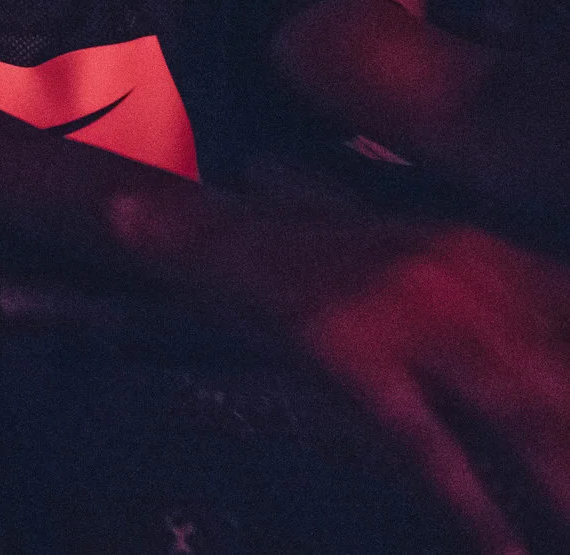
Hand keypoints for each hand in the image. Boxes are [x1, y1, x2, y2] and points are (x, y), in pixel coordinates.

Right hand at [244, 217, 569, 553]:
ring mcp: (402, 314)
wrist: (220, 234)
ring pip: (512, 415)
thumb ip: (492, 300)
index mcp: (478, 254)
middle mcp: (454, 276)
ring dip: (556, 482)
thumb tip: (550, 360)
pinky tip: (503, 550)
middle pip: (552, 380)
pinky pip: (429, 446)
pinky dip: (474, 507)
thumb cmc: (325, 259)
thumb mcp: (421, 260)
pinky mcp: (352, 357)